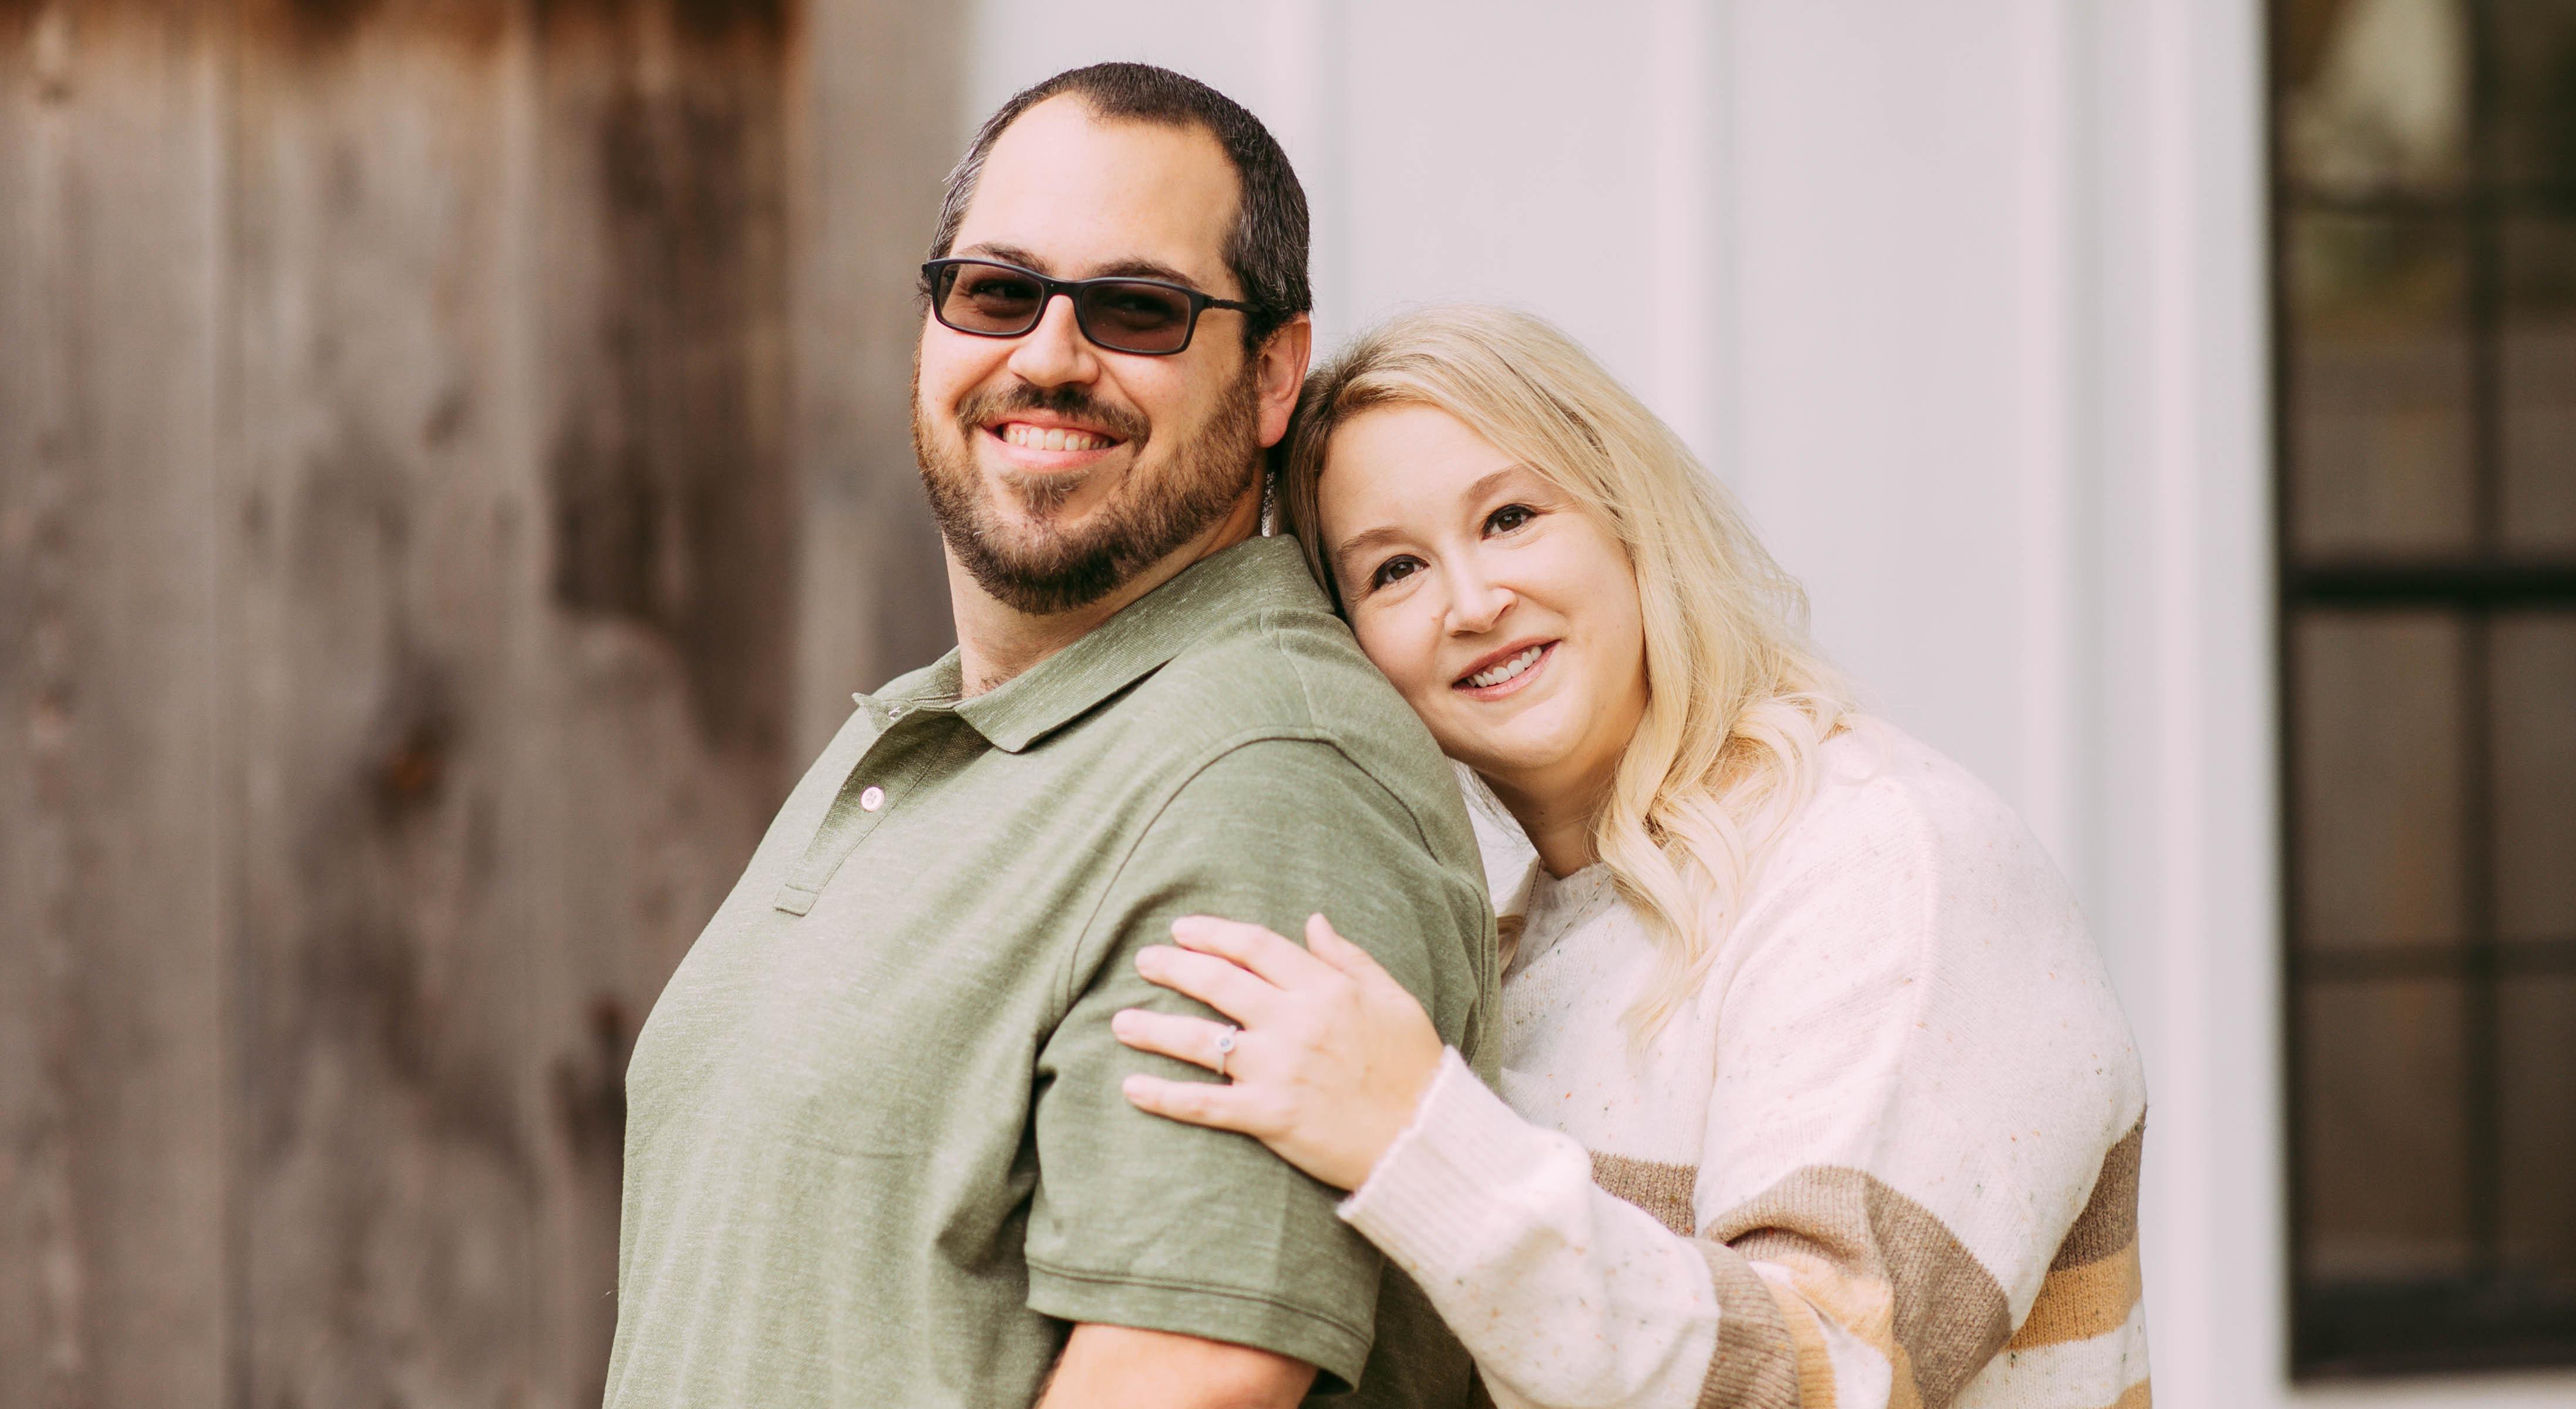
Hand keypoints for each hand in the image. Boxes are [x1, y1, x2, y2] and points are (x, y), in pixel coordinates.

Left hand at [1114, 913, 1446, 1190]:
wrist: (1424, 1138)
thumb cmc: (1413, 1067)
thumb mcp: (1392, 998)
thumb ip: (1350, 957)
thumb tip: (1314, 921)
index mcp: (1326, 989)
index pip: (1256, 947)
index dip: (1214, 933)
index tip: (1183, 929)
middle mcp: (1296, 1022)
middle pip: (1219, 982)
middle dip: (1174, 967)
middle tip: (1144, 961)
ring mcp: (1279, 1069)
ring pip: (1201, 1040)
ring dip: (1154, 1028)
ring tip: (1119, 1022)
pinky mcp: (1269, 1116)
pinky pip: (1205, 1104)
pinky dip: (1165, 1096)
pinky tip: (1132, 1087)